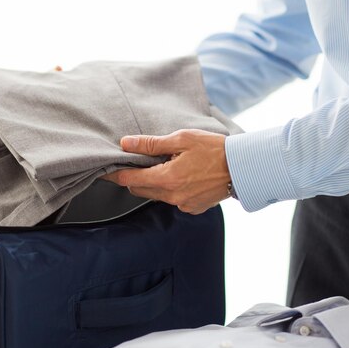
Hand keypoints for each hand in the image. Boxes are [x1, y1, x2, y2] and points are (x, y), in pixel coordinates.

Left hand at [102, 129, 231, 214]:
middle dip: (134, 178)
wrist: (242, 167)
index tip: (105, 171)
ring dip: (153, 183)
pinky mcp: (193, 208)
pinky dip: (170, 189)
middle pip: (140, 190)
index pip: (130, 180)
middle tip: (136, 162)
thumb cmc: (214, 149)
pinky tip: (182, 176)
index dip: (115, 175)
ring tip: (163, 165)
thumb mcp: (182, 139)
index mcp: (167, 178)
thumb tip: (126, 143)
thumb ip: (151, 143)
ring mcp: (183, 204)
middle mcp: (172, 196)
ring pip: (156, 195)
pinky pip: (172, 199)